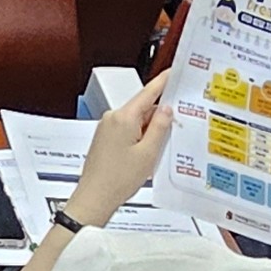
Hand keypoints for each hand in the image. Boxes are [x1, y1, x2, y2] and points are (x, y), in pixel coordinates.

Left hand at [68, 80, 168, 223]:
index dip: (164, 82)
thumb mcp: (149, 153)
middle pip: (144, 109)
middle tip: (175, 132)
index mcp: (124, 117)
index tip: (174, 72)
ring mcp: (107, 128)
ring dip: (149, 132)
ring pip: (136, 122)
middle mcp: (112, 118)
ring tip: (155, 153)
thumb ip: (160, 127)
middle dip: (160, 119)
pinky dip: (139, 139)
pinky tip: (144, 156)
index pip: (149, 92)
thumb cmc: (117, 180)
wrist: (94, 198)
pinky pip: (127, 131)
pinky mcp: (105, 138)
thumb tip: (166, 109)